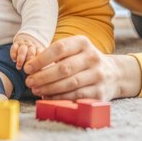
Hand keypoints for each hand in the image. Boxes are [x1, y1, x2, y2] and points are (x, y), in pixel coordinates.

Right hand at [10, 33, 44, 69]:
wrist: (25, 46)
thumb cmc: (32, 58)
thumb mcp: (36, 60)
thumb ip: (38, 66)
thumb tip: (36, 76)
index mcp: (39, 50)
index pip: (39, 55)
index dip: (37, 62)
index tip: (34, 71)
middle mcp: (32, 47)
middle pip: (31, 52)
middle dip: (28, 60)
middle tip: (26, 69)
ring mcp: (24, 45)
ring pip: (22, 50)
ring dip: (20, 59)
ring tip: (19, 67)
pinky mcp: (16, 44)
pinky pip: (14, 47)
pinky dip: (13, 54)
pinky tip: (14, 60)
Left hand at [23, 36, 141, 100]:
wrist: (114, 74)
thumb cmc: (84, 61)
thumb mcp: (74, 50)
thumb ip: (55, 55)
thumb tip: (31, 67)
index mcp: (83, 43)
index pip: (59, 48)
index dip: (41, 59)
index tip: (27, 68)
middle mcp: (93, 57)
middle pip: (64, 68)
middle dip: (42, 76)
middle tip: (29, 81)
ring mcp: (98, 75)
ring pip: (70, 83)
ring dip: (49, 88)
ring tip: (36, 90)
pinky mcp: (100, 92)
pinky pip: (76, 95)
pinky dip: (60, 97)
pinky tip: (48, 96)